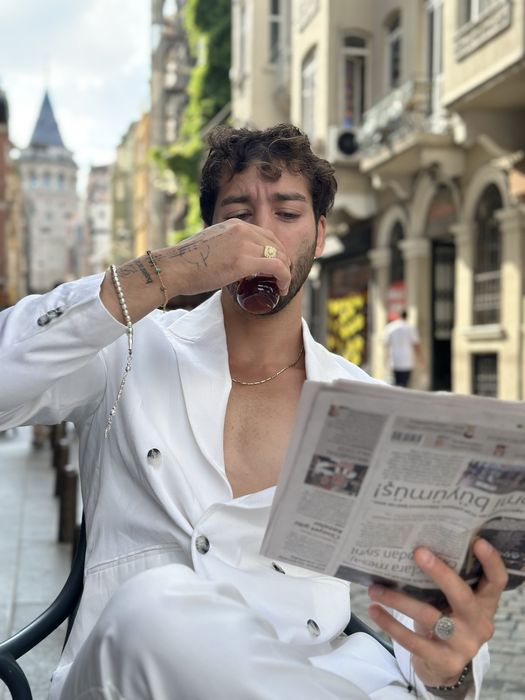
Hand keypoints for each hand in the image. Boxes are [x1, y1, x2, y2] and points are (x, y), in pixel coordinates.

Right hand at [170, 218, 291, 296]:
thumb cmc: (187, 264)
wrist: (173, 269)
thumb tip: (228, 262)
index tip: (276, 268)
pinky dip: (285, 278)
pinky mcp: (244, 261)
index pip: (266, 235)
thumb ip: (224, 248)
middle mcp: (241, 229)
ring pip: (279, 256)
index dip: (276, 252)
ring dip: (285, 272)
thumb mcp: (210, 247)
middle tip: (281, 279)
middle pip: (276, 244)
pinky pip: (277, 267)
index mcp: (234, 224)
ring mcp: (244, 244)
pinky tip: (283, 288)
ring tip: (282, 286)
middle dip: (283, 262)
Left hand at [367, 538, 507, 687]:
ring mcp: (464, 644)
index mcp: (484, 603)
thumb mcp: (452, 602)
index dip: (490, 561)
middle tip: (418, 552)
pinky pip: (413, 640)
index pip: (496, 581)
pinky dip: (391, 623)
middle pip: (462, 595)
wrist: (444, 665)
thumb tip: (411, 546)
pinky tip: (375, 610)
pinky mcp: (445, 661)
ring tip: (375, 588)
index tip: (476, 541)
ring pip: (429, 616)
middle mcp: (479, 623)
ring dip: (398, 599)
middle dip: (440, 573)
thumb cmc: (446, 620)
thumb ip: (444, 582)